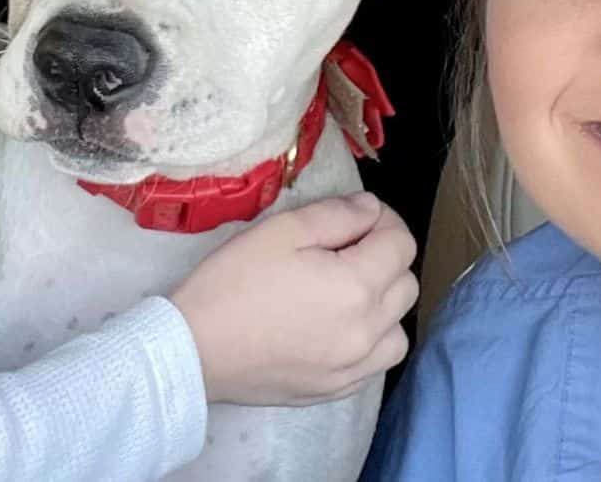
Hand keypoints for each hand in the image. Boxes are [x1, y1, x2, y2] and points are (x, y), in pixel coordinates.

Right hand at [169, 192, 417, 406]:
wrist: (194, 350)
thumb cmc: (233, 282)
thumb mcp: (281, 231)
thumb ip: (336, 215)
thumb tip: (371, 209)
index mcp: (356, 285)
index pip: (401, 244)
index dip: (384, 220)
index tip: (356, 216)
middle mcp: (367, 331)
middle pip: (406, 284)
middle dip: (386, 257)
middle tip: (345, 247)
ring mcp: (354, 366)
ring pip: (398, 328)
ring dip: (384, 303)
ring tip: (346, 291)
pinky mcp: (336, 390)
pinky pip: (376, 363)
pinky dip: (370, 341)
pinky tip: (338, 327)